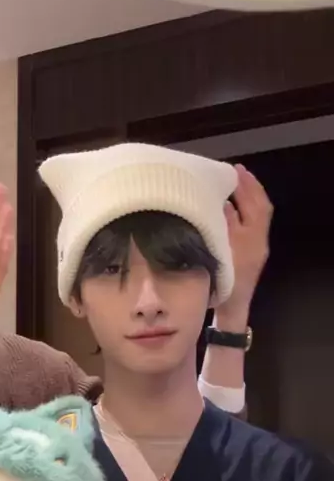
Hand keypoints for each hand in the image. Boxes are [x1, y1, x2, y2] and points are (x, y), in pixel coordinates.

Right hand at [219, 164, 271, 324]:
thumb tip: (222, 202)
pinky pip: (250, 225)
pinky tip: (229, 207)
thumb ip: (223, 225)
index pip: (255, 205)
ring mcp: (256, 248)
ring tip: (233, 184)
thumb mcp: (220, 251)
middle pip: (260, 208)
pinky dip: (242, 211)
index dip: (246, 187)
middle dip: (250, 189)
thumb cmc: (223, 282)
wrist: (231, 309)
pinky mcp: (250, 254)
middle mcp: (258, 240)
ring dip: (247, 199)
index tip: (234, 171)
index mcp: (253, 238)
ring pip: (256, 216)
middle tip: (236, 172)